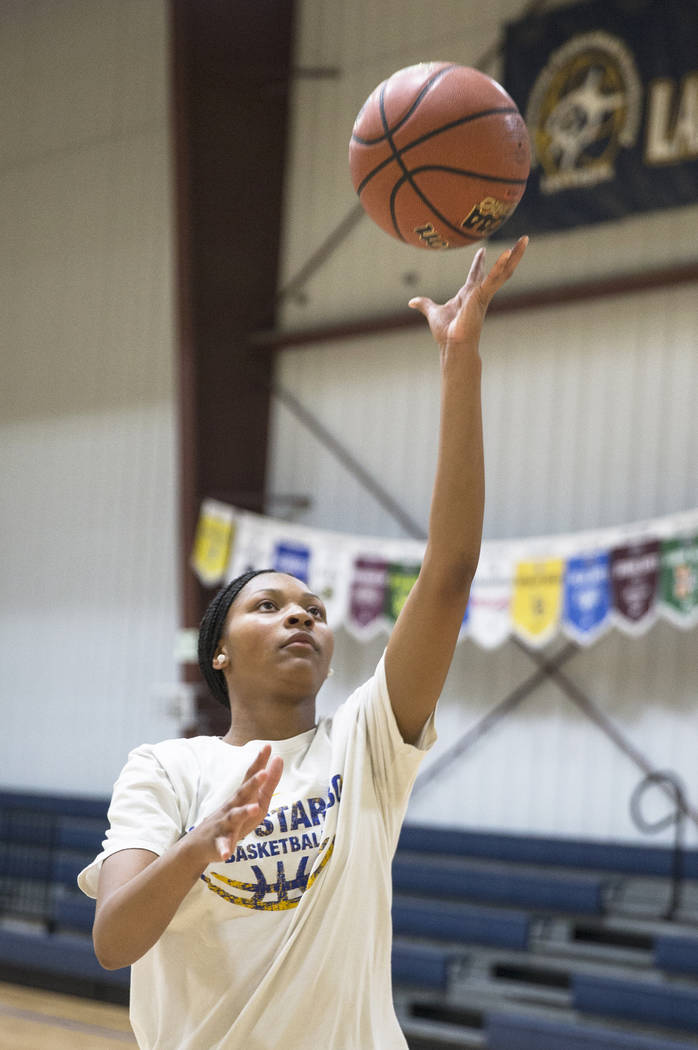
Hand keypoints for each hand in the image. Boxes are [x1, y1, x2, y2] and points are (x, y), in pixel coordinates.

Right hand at [192, 745, 283, 862]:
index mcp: (240, 798)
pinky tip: (227, 854)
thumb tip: (280, 759)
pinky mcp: (218, 844)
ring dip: (244, 812)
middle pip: (242, 793)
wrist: (200, 845)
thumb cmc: (232, 820)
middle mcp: (231, 807)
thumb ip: (267, 783)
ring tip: (255, 808)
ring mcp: (223, 825)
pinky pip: (221, 847)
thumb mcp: (252, 801)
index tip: (267, 746)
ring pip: (234, 817)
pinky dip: (224, 849)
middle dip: (253, 783)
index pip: (250, 776)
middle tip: (263, 772)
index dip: (259, 762)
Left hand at [408, 236, 527, 350]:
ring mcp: (484, 294)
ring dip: (515, 256)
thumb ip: (424, 304)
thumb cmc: (445, 333)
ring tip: (525, 240)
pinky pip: (494, 278)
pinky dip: (501, 266)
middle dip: (510, 256)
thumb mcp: (432, 312)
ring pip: (504, 271)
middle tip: (521, 240)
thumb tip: (411, 302)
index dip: (479, 263)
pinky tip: (508, 253)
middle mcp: (480, 293)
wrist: (452, 345)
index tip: (482, 250)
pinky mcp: (483, 296)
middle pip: (498, 270)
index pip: (476, 275)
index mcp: (469, 295)